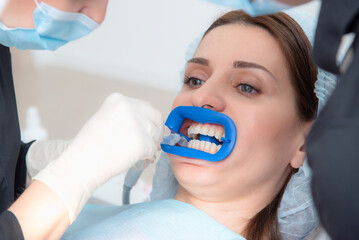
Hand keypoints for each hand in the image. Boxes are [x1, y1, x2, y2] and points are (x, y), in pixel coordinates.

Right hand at [33, 93, 163, 221]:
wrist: (81, 163)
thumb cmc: (90, 147)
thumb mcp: (107, 120)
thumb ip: (128, 118)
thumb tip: (154, 126)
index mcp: (118, 100)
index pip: (146, 107)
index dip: (149, 121)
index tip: (147, 131)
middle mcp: (129, 107)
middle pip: (156, 117)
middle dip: (155, 131)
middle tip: (150, 143)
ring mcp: (137, 123)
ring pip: (156, 134)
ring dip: (150, 145)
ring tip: (133, 153)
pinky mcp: (142, 141)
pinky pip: (153, 149)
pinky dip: (146, 156)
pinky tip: (132, 158)